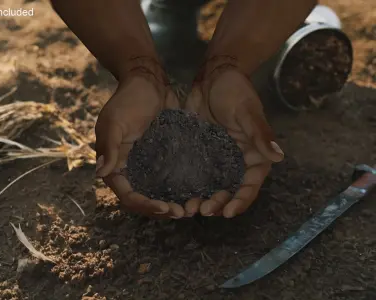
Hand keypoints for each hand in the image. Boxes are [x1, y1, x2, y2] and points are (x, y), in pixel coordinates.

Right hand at [95, 62, 184, 218]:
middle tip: (182, 213)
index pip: (127, 194)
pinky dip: (178, 189)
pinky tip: (195, 193)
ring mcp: (147, 164)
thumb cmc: (129, 98)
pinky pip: (169, 179)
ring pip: (156, 193)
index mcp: (114, 163)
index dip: (144, 205)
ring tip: (190, 208)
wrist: (148, 81)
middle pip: (142, 199)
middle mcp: (129, 168)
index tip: (164, 208)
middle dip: (160, 209)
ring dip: (171, 203)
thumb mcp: (115, 120)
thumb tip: (101, 173)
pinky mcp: (162, 157)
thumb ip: (109, 146)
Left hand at [184, 57, 283, 217]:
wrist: (213, 74)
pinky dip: (192, 185)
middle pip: (232, 189)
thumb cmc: (235, 90)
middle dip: (220, 202)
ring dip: (205, 198)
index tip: (229, 212)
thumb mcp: (247, 111)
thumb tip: (279, 157)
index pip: (252, 183)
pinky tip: (179, 194)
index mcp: (255, 153)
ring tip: (191, 207)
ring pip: (214, 185)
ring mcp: (218, 157)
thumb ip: (260, 134)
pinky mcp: (201, 152)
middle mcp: (238, 159)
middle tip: (204, 210)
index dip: (243, 199)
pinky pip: (197, 173)